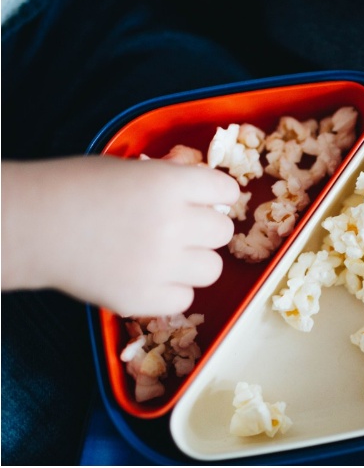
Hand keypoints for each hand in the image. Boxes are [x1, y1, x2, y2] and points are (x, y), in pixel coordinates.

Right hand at [1, 156, 239, 315]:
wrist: (32, 224)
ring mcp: (159, 265)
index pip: (226, 189)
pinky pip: (185, 299)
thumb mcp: (131, 169)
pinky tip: (150, 277)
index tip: (209, 199)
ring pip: (213, 268)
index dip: (218, 194)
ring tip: (168, 256)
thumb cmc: (77, 188)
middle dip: (206, 228)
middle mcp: (172, 224)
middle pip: (223, 231)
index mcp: (169, 184)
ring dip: (195, 261)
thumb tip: (205, 194)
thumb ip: (172, 181)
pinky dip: (172, 290)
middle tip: (182, 229)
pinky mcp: (142, 299)